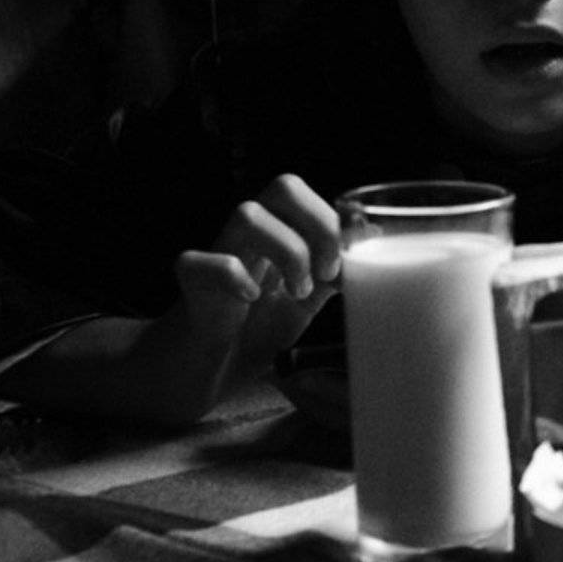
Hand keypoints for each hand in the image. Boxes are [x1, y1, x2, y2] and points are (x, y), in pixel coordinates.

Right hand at [175, 174, 341, 360]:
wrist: (204, 375)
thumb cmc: (253, 330)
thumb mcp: (305, 302)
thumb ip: (332, 274)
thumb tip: (371, 237)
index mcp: (277, 232)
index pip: (308, 194)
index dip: (334, 219)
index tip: (349, 263)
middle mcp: (249, 235)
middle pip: (284, 186)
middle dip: (318, 224)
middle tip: (325, 271)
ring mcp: (217, 254)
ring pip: (248, 214)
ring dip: (287, 252)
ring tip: (297, 293)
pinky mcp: (191, 283)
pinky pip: (201, 261)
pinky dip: (233, 276)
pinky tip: (251, 299)